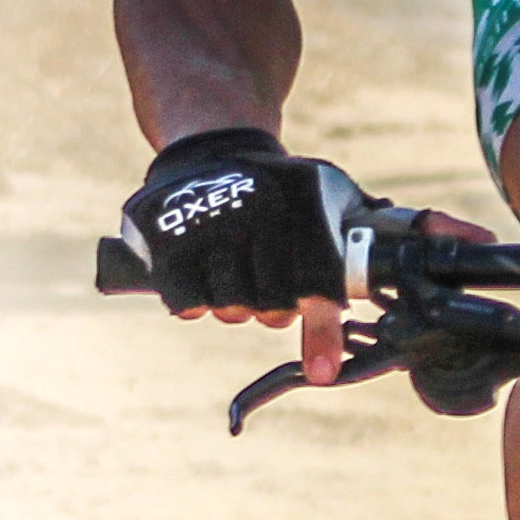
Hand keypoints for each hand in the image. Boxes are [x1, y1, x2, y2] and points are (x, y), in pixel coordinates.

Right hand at [122, 128, 354, 384]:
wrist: (213, 148)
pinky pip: (188, 305)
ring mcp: (207, 227)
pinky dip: (196, 302)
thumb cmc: (280, 192)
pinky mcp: (166, 241)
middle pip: (272, 308)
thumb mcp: (325, 205)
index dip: (321, 330)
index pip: (314, 284)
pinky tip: (202, 277)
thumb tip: (353, 334)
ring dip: (235, 304)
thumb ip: (345, 262)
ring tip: (234, 272)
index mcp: (300, 203)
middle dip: (275, 308)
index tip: (323, 371)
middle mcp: (254, 213)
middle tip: (270, 286)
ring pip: (232, 310)